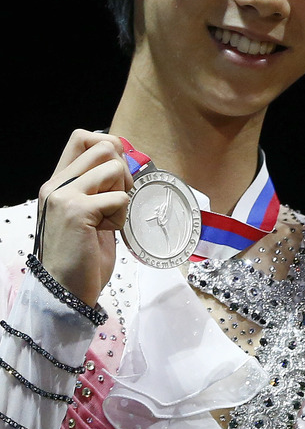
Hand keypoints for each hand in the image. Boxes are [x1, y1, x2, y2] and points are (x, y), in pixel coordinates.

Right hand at [37, 130, 133, 305]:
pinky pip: (119, 198)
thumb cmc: (82, 254)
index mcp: (58, 182)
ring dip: (123, 193)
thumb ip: (97, 186)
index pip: (82, 137)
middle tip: (118, 199)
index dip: (110, 146)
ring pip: (114, 167)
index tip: (116, 176)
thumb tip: (124, 160)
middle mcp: (56, 184)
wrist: (65, 290)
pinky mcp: (77, 211)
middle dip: (123, 170)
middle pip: (105, 147)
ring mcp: (64, 196)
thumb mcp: (88, 212)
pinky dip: (122, 216)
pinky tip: (107, 232)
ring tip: (110, 218)